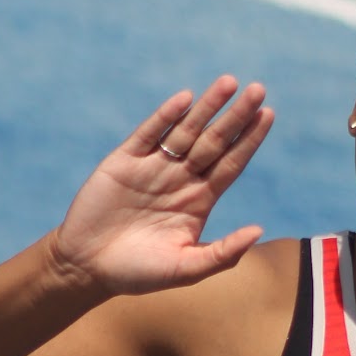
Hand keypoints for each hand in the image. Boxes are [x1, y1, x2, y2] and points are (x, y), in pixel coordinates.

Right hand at [51, 76, 272, 293]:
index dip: (250, 140)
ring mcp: (153, 167)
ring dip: (207, 107)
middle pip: (215, 141)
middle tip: (259, 90)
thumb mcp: (186, 269)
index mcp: (199, 200)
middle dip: (236, 116)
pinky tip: (184, 99)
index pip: (231, 163)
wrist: (86, 268)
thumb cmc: (139, 273)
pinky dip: (166, 117)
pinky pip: (149, 134)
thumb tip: (259, 230)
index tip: (269, 115)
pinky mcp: (124, 162)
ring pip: (186, 131)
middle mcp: (180, 178)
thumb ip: (223, 252)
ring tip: (229, 82)